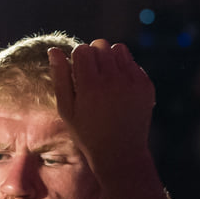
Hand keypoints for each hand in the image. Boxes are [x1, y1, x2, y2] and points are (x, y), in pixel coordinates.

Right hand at [49, 40, 154, 172]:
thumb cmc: (88, 133)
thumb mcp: (67, 110)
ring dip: (110, 58)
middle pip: (100, 45)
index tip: (78, 74)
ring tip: (106, 78)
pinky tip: (119, 89)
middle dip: (93, 56)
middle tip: (92, 76)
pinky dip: (124, 70)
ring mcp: (133, 82)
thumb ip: (60, 78)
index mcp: (90, 86)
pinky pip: (132, 63)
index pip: (82, 50)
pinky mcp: (146, 85)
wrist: (121, 153)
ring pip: (118, 49)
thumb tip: (53, 50)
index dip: (77, 59)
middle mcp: (113, 80)